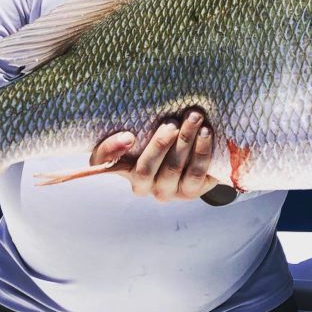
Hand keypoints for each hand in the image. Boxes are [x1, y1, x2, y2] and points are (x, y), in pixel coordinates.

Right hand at [91, 109, 217, 201]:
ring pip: (174, 168)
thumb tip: (127, 137)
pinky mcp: (190, 192)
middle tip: (172, 122)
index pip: (104, 162)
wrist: (191, 152)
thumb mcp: (143, 127)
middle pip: (146, 168)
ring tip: (195, 119)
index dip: (112, 150)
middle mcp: (142, 185)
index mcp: (122, 167)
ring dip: (186, 141)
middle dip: (160, 143)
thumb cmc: (158, 135)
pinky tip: (207, 132)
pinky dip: (202, 151)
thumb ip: (131, 124)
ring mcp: (167, 191)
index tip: (128, 136)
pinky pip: (196, 173)